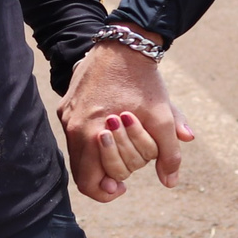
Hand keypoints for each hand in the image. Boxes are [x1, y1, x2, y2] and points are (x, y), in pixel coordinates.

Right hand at [57, 33, 195, 201]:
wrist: (124, 45)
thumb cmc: (143, 82)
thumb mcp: (163, 118)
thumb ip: (169, 154)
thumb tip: (170, 182)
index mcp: (91, 133)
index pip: (89, 183)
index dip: (108, 192)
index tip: (124, 186)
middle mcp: (73, 127)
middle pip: (84, 172)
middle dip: (110, 172)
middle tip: (129, 166)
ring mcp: (67, 115)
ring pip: (79, 154)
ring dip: (101, 157)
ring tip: (122, 146)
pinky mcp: (66, 105)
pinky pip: (75, 134)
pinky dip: (92, 140)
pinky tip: (111, 129)